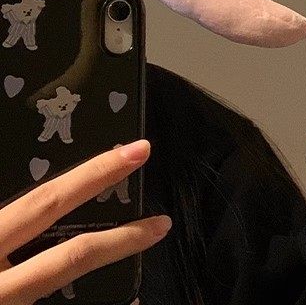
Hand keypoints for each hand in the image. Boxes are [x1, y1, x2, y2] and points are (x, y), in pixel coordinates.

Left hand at [0, 141, 170, 303]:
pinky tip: (56, 188)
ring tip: (94, 157)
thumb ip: (50, 285)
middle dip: (96, 174)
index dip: (120, 241)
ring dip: (56, 179)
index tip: (159, 225)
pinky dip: (22, 202)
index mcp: (1, 293)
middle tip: (142, 148)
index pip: (71, 258)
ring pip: (17, 199)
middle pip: (45, 203)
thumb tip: (118, 298)